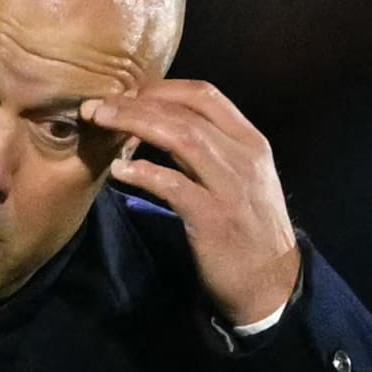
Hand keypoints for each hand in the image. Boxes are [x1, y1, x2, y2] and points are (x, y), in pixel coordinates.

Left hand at [80, 80, 299, 324]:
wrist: (273, 284)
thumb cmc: (250, 230)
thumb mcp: (240, 179)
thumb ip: (208, 151)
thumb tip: (157, 126)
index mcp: (251, 142)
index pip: (205, 95)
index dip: (162, 87)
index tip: (128, 93)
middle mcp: (244, 157)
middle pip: (186, 112)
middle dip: (137, 103)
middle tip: (97, 104)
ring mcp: (231, 186)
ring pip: (182, 137)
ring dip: (135, 124)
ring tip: (100, 122)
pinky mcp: (215, 218)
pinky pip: (174, 186)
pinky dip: (143, 173)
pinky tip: (119, 172)